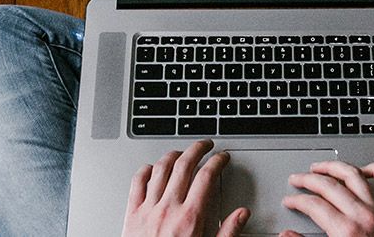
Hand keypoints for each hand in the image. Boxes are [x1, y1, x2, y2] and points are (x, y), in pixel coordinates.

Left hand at [122, 140, 249, 236]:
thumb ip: (227, 233)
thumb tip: (241, 214)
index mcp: (190, 218)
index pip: (207, 177)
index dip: (217, 161)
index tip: (223, 158)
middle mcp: (168, 209)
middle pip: (184, 165)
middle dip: (197, 149)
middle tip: (205, 145)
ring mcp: (148, 209)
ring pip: (161, 169)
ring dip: (173, 155)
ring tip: (182, 152)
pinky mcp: (132, 214)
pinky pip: (137, 183)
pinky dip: (146, 170)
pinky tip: (153, 168)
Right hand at [280, 161, 373, 236]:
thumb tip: (287, 235)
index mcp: (345, 231)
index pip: (314, 205)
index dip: (297, 200)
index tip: (290, 200)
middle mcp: (362, 215)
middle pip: (329, 186)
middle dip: (308, 179)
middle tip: (297, 179)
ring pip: (354, 175)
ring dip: (334, 167)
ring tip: (320, 167)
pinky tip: (362, 169)